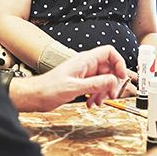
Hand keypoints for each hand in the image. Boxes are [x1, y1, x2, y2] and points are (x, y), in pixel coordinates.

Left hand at [12, 45, 127, 111]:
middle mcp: (86, 65)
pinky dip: (96, 95)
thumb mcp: (74, 87)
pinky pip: (95, 86)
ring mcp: (84, 74)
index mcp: (85, 61)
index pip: (109, 53)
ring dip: (104, 92)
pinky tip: (91, 103)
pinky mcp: (81, 82)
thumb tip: (113, 80)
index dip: (119, 63)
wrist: (35, 95)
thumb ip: (95, 84)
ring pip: (103, 79)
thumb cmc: (48, 89)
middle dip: (112, 83)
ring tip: (97, 102)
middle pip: (109, 68)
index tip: (121, 77)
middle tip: (111, 95)